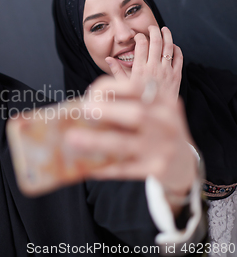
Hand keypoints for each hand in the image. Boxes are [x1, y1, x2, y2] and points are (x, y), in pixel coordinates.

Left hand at [64, 76, 197, 213]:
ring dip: (96, 141)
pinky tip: (89, 166)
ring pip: (125, 143)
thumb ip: (127, 106)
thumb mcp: (152, 114)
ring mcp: (164, 147)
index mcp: (162, 102)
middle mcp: (166, 122)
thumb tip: (82, 107)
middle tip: (84, 110)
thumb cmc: (157, 134)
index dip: (111, 88)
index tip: (91, 94)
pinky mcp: (158, 169)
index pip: (137, 87)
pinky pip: (124, 168)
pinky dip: (104, 167)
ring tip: (72, 139)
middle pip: (136, 114)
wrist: (184, 165)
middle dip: (106, 111)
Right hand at [105, 26, 182, 104]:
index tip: (137, 36)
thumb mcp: (124, 87)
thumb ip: (117, 71)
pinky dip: (177, 49)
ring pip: (169, 47)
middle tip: (151, 27)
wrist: (156, 116)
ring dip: (167, 36)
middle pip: (156, 42)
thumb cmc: (138, 102)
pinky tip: (173, 46)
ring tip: (164, 30)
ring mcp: (167, 71)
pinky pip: (179, 58)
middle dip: (153, 31)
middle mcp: (154, 67)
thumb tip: (108, 59)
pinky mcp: (177, 76)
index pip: (141, 45)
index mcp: (140, 69)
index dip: (139, 37)